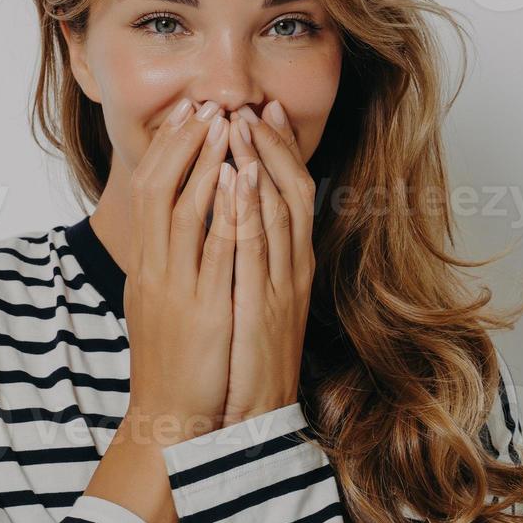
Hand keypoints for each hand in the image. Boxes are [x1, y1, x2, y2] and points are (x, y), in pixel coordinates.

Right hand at [122, 98, 239, 444]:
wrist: (172, 418)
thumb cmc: (173, 365)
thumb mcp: (162, 306)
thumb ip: (168, 266)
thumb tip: (182, 231)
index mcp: (146, 267)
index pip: (148, 191)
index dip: (168, 150)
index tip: (188, 116)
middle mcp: (155, 269)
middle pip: (159, 187)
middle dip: (182, 144)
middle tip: (204, 106)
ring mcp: (177, 287)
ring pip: (183, 208)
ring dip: (204, 162)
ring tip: (223, 124)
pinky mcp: (204, 307)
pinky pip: (213, 248)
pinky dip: (225, 207)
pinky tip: (240, 176)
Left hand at [217, 101, 316, 426]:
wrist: (247, 419)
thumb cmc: (242, 360)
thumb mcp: (247, 300)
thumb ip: (245, 259)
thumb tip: (230, 220)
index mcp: (287, 267)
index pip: (289, 195)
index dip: (278, 152)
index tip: (263, 113)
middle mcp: (291, 270)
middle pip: (291, 193)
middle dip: (272, 146)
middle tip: (254, 104)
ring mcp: (281, 287)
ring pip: (277, 212)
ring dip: (261, 164)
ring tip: (243, 124)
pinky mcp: (264, 308)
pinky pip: (257, 249)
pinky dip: (248, 209)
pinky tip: (236, 179)